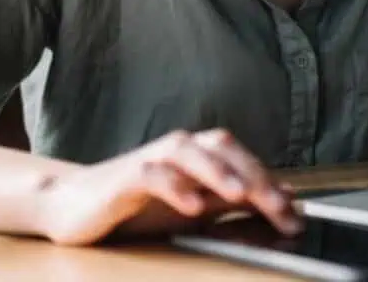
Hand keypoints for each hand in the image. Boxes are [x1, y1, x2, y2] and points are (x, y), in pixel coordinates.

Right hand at [36, 128, 301, 245]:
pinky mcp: (123, 177)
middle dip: (254, 176)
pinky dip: (173, 186)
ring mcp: (150, 159)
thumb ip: (233, 200)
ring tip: (239, 195)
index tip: (295, 217)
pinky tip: (191, 206)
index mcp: (198, 154)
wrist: (73, 207)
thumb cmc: (137, 207)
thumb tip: (283, 198)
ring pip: (188, 152)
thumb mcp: (194, 206)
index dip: (272, 185)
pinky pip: (150, 175)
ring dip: (217, 171)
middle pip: (222, 149)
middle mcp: (178, 149)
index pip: (243, 160)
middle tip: (279, 207)